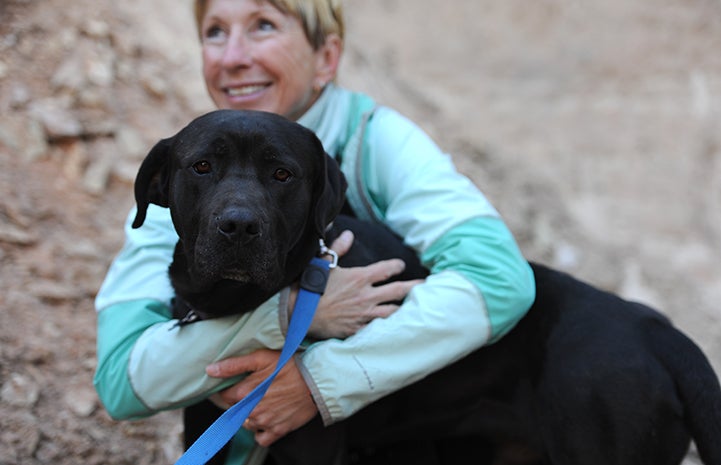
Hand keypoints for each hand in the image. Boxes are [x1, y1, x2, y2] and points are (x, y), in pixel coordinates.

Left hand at [206, 350, 316, 446]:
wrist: (317, 380)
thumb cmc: (290, 366)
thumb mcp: (262, 358)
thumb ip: (234, 365)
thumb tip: (210, 369)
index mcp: (245, 393)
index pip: (224, 396)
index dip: (230, 388)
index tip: (240, 383)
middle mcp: (252, 411)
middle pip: (235, 411)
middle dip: (241, 402)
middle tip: (256, 390)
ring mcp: (265, 422)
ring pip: (247, 424)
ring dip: (251, 416)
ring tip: (265, 402)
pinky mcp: (278, 430)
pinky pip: (261, 439)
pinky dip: (262, 431)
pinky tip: (269, 418)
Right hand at [305, 230, 424, 338]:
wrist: (299, 314)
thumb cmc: (310, 287)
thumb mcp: (323, 263)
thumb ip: (338, 249)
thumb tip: (347, 234)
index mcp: (360, 277)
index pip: (387, 269)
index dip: (397, 266)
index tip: (400, 266)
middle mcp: (366, 295)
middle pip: (399, 291)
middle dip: (415, 287)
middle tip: (425, 285)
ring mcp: (365, 314)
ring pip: (394, 311)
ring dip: (406, 308)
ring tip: (417, 307)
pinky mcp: (359, 329)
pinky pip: (380, 328)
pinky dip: (390, 327)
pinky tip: (398, 326)